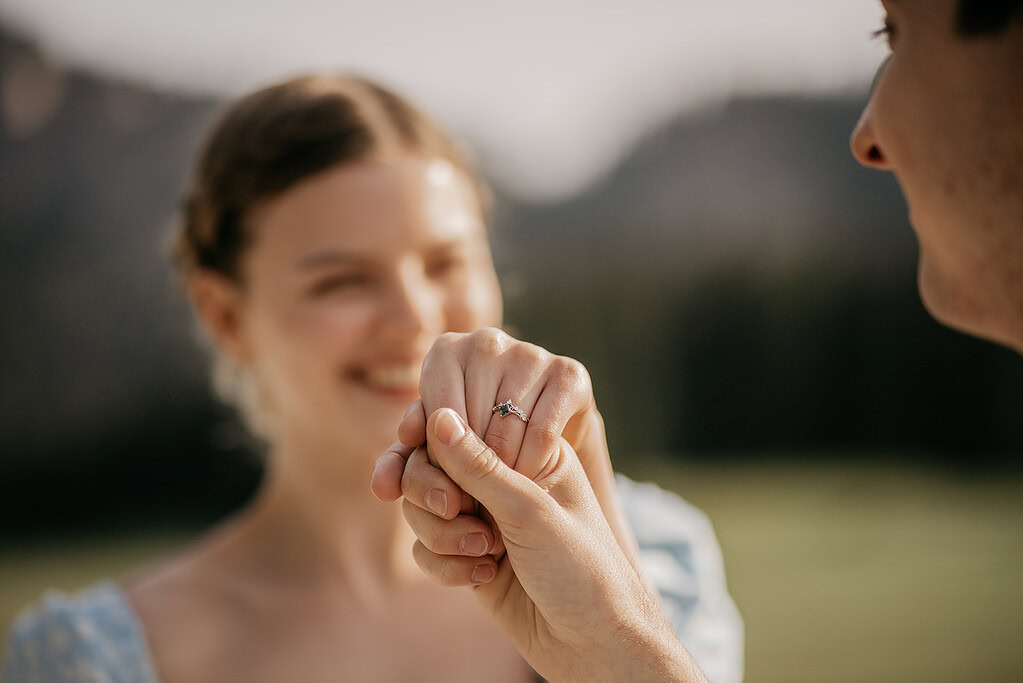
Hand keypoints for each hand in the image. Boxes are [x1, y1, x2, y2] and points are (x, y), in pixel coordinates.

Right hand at [402, 407, 705, 681]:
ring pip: (421, 509)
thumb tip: (439, 416)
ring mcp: (483, 518)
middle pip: (428, 466)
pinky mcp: (468, 556)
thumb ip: (479, 465)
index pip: (460, 428)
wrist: (592, 643)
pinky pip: (425, 548)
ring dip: (441, 534)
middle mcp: (502, 480)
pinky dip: (444, 564)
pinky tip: (484, 577)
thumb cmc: (581, 569)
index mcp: (527, 451)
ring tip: (484, 552)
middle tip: (454, 512)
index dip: (436, 449)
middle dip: (432, 493)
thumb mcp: (530, 510)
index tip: (448, 486)